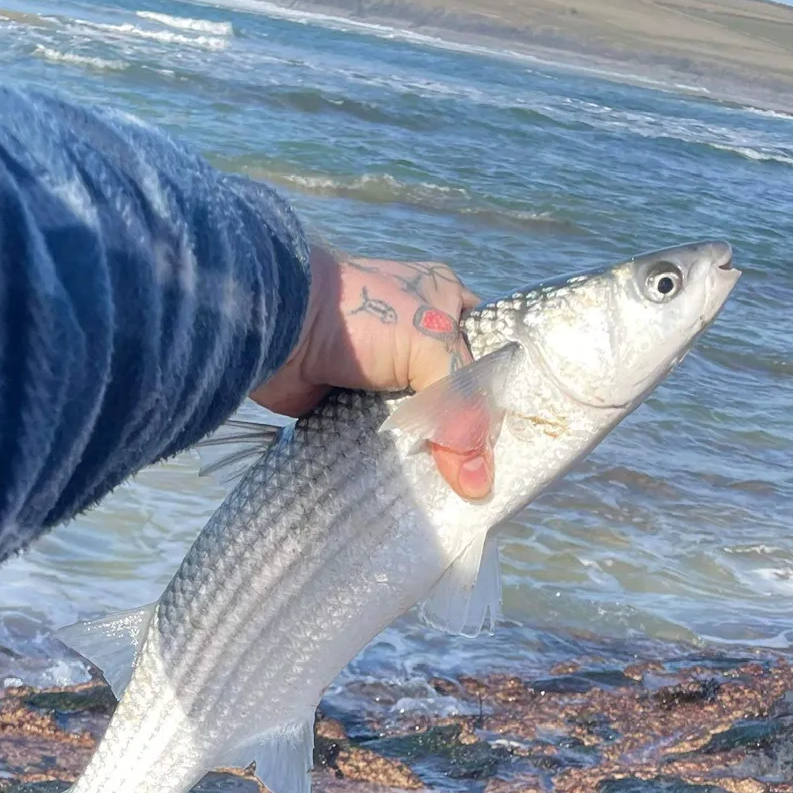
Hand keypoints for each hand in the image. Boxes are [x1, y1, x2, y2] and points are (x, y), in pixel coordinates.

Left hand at [252, 247, 491, 499]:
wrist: (281, 329)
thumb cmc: (363, 318)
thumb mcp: (430, 347)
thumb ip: (461, 409)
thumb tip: (478, 483)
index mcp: (444, 301)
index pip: (486, 353)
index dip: (498, 396)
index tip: (510, 443)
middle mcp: (416, 335)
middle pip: (454, 392)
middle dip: (464, 431)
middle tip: (483, 476)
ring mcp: (381, 372)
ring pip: (419, 419)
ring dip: (430, 451)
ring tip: (454, 491)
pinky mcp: (351, 403)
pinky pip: (383, 438)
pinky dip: (395, 459)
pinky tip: (413, 487)